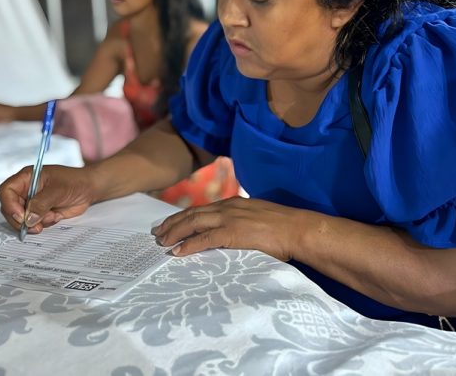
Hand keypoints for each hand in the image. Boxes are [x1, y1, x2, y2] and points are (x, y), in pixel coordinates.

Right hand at [0, 164, 95, 234]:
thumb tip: (28, 219)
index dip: (9, 205)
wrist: (89, 189)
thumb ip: (41, 203)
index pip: (6, 191)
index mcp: (26, 178)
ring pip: (21, 219)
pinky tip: (57, 216)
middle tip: (36, 226)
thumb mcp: (58, 190)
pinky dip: (44, 224)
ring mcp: (31, 203)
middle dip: (21, 220)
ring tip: (53, 217)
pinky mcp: (39, 213)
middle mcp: (25, 191)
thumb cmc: (74, 182)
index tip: (21, 216)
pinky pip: (34, 224)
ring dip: (35, 223)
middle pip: (9, 209)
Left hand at [151, 196, 305, 260]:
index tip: (170, 223)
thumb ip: (244, 222)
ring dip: (175, 233)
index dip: (183, 216)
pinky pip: (204, 239)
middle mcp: (228, 207)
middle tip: (157, 233)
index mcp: (235, 203)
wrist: (297, 229)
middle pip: (192, 213)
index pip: (202, 208)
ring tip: (162, 242)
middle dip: (172, 223)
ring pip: (193, 223)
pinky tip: (177, 252)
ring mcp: (229, 219)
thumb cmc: (284, 228)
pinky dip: (189, 245)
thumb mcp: (259, 219)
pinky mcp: (232, 232)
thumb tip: (236, 234)